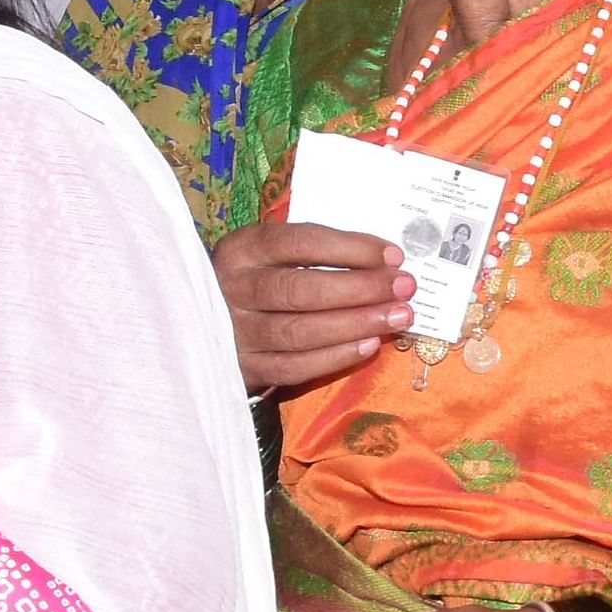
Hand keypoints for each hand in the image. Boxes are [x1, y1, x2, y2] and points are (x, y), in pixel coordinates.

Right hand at [219, 220, 415, 391]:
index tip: (393, 255)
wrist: (208, 325)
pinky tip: (369, 345)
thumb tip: (385, 261)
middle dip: (360, 288)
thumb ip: (317, 254)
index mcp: (241, 250)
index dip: (350, 248)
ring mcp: (235, 332)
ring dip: (355, 324)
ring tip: (397, 317)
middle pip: (300, 289)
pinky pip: (294, 367)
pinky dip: (334, 357)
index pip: (299, 242)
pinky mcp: (245, 368)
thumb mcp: (273, 255)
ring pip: (300, 331)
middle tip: (404, 288)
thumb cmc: (260, 281)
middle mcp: (232, 289)